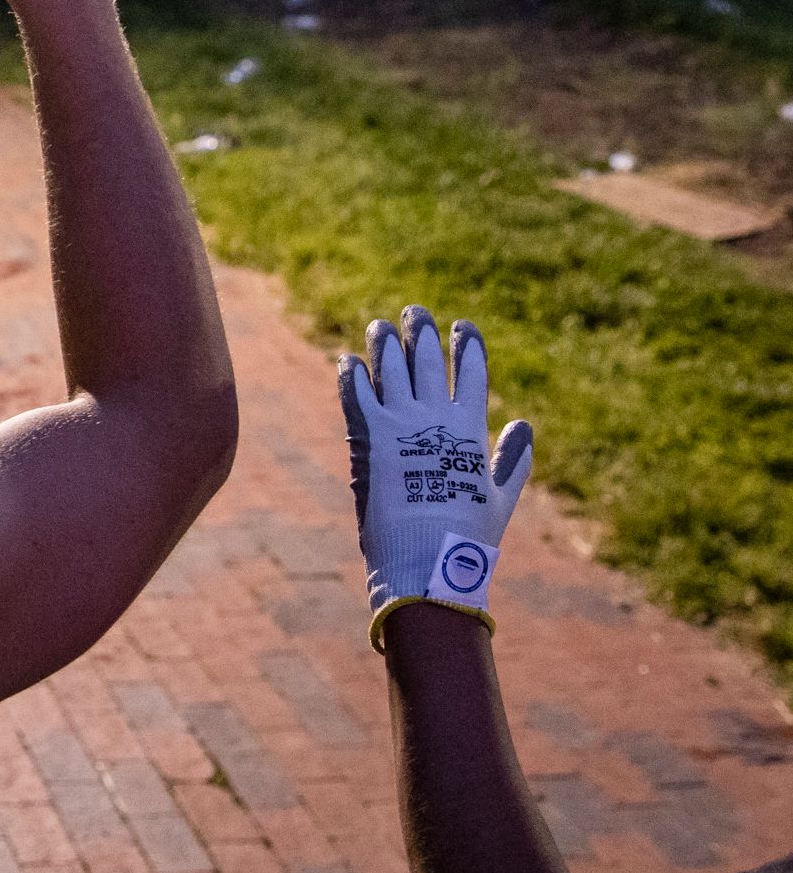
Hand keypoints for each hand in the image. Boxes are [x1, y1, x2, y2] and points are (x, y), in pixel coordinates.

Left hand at [340, 306, 532, 639]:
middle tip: (415, 313)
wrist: (428, 560)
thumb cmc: (468, 535)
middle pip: (426, 362)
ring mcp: (400, 425)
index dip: (468, 348)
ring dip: (385, 346)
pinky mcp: (368, 437)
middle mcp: (435, 419)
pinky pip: (356, 396)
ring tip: (380, 327)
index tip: (464, 326)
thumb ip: (512, 460)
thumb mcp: (500, 498)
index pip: (472, 375)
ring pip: (390, 370)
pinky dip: (351, 376)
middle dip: (421, 334)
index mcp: (471, 430)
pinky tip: (348, 361)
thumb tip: (524, 426)